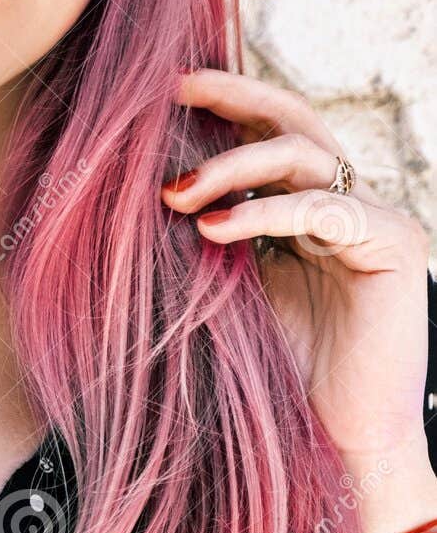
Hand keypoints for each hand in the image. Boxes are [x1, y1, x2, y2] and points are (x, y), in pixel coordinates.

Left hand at [161, 68, 432, 494]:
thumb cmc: (272, 374)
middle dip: (234, 96)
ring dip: (232, 165)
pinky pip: (324, 207)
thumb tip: (137, 184)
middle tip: (176, 90)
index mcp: (303, 208)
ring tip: (175, 193)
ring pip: (303, 154)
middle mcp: (343, 202)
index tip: (161, 92)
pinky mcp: (394, 244)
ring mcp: (373, 218)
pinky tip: (214, 226)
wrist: (330, 442)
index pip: (267, 133)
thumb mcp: (223, 285)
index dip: (223, 103)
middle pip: (293, 120)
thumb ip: (201, 231)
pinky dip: (265, 210)